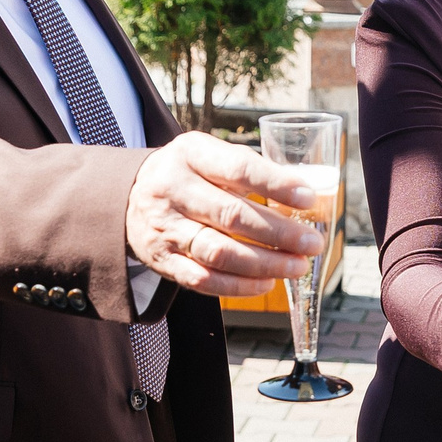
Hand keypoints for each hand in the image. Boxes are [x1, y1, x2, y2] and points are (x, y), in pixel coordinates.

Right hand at [127, 131, 326, 297]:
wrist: (129, 197)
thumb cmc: (188, 174)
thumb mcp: (209, 155)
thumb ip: (250, 169)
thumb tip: (304, 194)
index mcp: (190, 154)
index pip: (238, 169)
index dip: (276, 185)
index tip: (309, 199)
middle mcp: (172, 190)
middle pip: (232, 216)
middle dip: (280, 233)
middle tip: (312, 243)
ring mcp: (165, 228)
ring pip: (220, 252)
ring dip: (265, 263)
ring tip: (297, 266)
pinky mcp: (162, 261)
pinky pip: (203, 279)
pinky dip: (239, 286)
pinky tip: (266, 282)